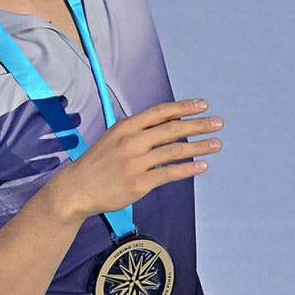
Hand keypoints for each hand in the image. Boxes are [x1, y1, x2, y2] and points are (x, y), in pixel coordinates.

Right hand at [40, 99, 220, 221]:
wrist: (77, 189)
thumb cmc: (98, 163)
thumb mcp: (113, 138)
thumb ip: (139, 131)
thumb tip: (170, 123)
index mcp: (126, 127)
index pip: (160, 112)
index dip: (183, 107)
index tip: (202, 105)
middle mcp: (132, 141)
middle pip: (172, 129)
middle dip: (198, 125)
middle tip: (218, 123)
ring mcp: (136, 162)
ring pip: (175, 151)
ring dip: (199, 146)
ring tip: (216, 143)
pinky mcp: (140, 182)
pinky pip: (170, 173)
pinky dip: (188, 168)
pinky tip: (202, 165)